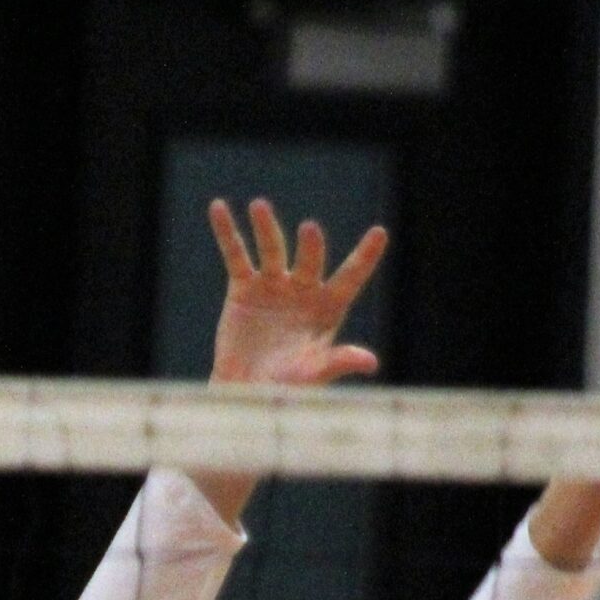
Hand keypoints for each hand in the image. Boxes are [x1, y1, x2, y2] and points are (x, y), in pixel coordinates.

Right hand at [206, 199, 387, 389]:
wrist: (245, 393)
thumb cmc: (286, 388)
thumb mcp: (313, 375)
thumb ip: (338, 362)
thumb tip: (371, 362)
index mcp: (328, 309)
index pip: (351, 278)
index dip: (365, 257)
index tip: (380, 233)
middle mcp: (303, 290)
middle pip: (310, 261)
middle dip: (311, 247)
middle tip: (310, 231)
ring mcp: (274, 285)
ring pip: (272, 249)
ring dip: (266, 227)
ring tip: (260, 206)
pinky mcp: (244, 287)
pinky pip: (236, 255)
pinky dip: (227, 232)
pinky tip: (219, 209)